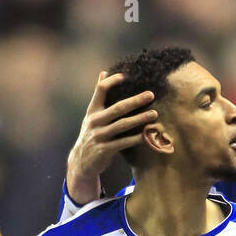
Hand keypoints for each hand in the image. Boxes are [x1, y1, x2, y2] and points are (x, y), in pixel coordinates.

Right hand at [65, 72, 156, 203]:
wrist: (81, 162)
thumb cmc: (91, 135)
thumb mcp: (91, 115)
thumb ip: (99, 96)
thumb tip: (103, 73)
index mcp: (92, 110)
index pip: (101, 90)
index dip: (112, 81)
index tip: (126, 76)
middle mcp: (94, 121)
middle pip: (117, 108)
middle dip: (135, 101)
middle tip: (151, 95)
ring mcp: (99, 136)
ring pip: (122, 125)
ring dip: (140, 119)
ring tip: (154, 114)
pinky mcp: (104, 150)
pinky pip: (123, 143)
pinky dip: (136, 138)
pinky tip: (147, 135)